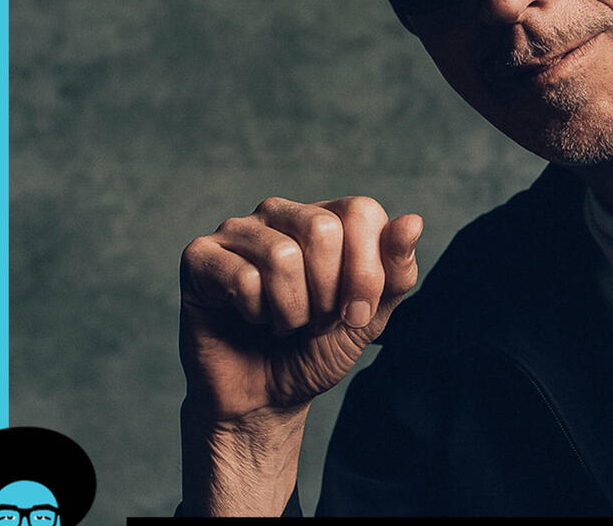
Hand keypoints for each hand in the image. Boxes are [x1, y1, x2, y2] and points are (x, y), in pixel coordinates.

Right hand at [179, 195, 422, 420]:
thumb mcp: (369, 317)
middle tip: (315, 320)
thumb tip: (412, 221)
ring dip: (292, 310)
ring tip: (282, 323)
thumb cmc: (315, 351)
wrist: (265, 400)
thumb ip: (395, 272)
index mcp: (326, 218)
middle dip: (328, 293)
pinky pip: (242, 278)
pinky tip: (250, 320)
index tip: (356, 314)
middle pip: (322, 229)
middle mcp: (281, 214)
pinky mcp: (200, 257)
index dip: (366, 272)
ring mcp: (238, 231)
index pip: (361, 212)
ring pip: (281, 255)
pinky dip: (256, 314)